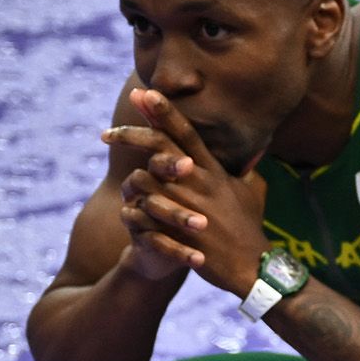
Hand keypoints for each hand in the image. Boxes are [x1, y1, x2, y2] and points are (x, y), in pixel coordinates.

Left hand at [102, 89, 269, 294]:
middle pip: (159, 147)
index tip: (144, 92)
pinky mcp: (178, 232)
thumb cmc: (249, 228)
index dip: (164, 111)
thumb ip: (245, 168)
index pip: (186, 132)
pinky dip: (133, 212)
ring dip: (132, 181)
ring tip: (129, 187)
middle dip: (130, 134)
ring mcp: (187, 207)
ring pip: (143, 180)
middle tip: (106, 133)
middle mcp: (199, 183)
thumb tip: (252, 149)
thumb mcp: (251, 192)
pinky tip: (127, 212)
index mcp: (213, 171)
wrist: (253, 268)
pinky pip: (143, 216)